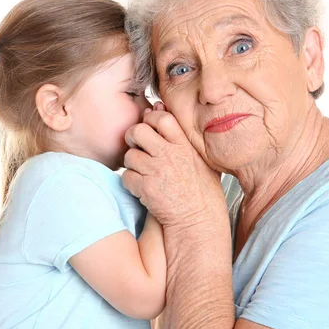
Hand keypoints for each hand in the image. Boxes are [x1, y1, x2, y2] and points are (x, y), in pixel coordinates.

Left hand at [122, 103, 224, 227]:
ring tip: (143, 172)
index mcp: (185, 145)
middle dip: (133, 138)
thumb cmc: (202, 191)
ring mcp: (157, 171)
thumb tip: (158, 107)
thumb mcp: (201, 159)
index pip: (162, 118)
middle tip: (138, 147)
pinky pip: (126, 176)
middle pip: (138, 131)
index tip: (151, 127)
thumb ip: (180, 134)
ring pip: (129, 155)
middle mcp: (170, 154)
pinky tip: (142, 187)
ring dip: (132, 164)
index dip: (151, 119)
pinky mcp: (146, 188)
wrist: (199, 220)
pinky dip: (131, 182)